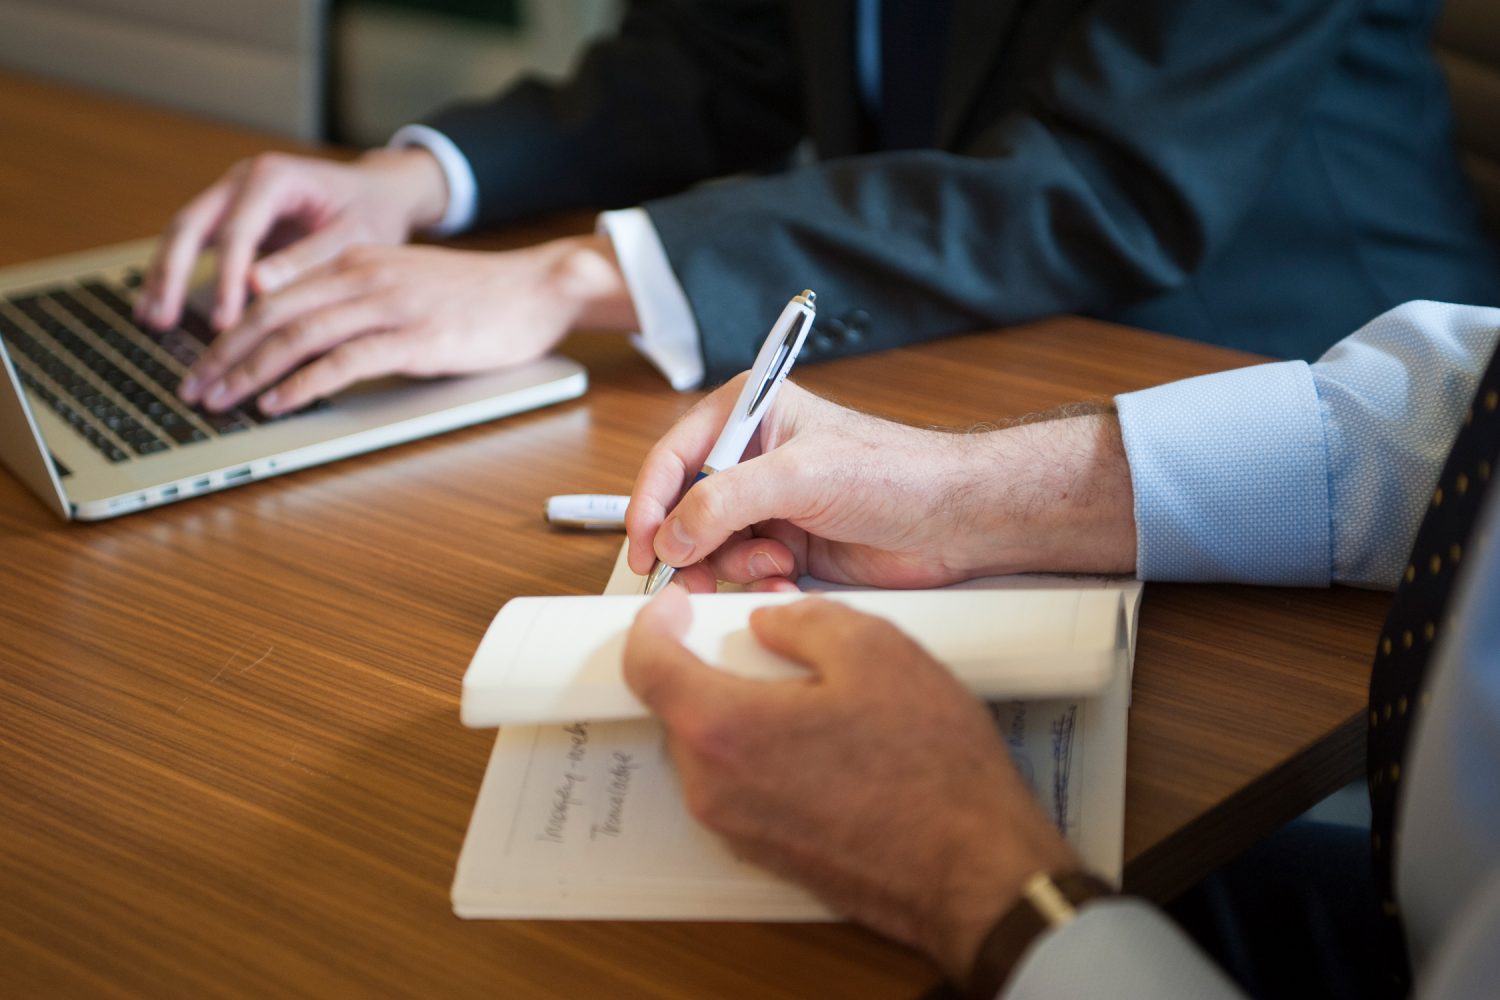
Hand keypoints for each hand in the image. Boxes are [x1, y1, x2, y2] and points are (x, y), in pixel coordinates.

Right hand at [138, 147, 448, 334]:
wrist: (378, 194)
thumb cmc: (371, 214)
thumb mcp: (353, 238)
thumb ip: (308, 260)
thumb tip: (258, 287)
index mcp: (274, 178)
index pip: (238, 231)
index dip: (227, 279)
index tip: (224, 322)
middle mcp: (243, 180)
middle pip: (191, 224)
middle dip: (172, 273)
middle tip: (160, 320)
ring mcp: (232, 196)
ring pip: (184, 233)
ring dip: (164, 275)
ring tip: (151, 319)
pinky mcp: (231, 217)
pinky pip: (197, 245)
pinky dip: (178, 274)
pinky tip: (163, 306)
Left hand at [173, 234, 633, 414]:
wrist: (537, 289)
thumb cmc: (476, 297)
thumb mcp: (404, 286)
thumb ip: (356, 302)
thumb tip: (305, 342)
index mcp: (355, 262)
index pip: (273, 294)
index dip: (227, 331)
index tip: (202, 364)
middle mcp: (364, 276)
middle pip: (272, 314)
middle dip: (224, 355)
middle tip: (194, 389)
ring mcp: (390, 306)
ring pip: (299, 335)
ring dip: (251, 372)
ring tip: (223, 401)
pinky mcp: (416, 337)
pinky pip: (345, 360)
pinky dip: (304, 383)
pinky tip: (279, 403)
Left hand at [623, 588, 1077, 977]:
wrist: (973, 869)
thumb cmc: (932, 771)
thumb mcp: (876, 650)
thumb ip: (804, 621)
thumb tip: (771, 622)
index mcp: (724, 730)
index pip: (644, 665)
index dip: (653, 623)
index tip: (677, 606)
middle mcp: (714, 788)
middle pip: (679, 707)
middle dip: (710, 666)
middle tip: (764, 645)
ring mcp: (736, 829)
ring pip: (712, 748)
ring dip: (741, 711)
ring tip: (812, 695)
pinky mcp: (765, 853)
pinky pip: (740, 785)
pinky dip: (762, 753)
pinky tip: (825, 741)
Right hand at [625, 381, 1135, 590]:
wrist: (955, 521)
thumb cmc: (894, 473)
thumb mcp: (801, 475)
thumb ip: (726, 501)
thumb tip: (672, 537)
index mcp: (747, 415)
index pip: (673, 458)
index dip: (651, 503)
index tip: (644, 547)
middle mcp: (750, 459)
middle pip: (683, 509)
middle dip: (690, 546)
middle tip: (695, 577)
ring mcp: (768, 505)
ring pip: (711, 548)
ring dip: (734, 566)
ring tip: (775, 568)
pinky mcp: (787, 546)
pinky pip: (744, 573)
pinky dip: (759, 584)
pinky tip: (791, 581)